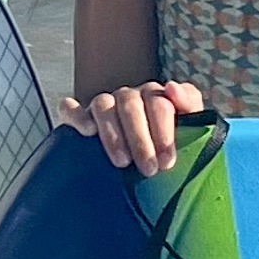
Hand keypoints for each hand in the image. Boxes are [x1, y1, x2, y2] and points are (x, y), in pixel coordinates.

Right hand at [62, 78, 202, 176]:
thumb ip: (189, 104)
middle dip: (141, 139)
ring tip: (122, 163)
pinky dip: (75, 116)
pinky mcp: (78, 116)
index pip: (159, 103)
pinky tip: (87, 132)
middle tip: (149, 170)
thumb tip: (170, 86)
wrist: (143, 172)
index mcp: (155, 97)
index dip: (164, 131)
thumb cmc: (168, 152)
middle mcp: (129, 97)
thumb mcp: (189, 129)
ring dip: (113, 134)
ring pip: (103, 104)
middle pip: (131, 105)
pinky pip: (69, 108)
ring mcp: (103, 105)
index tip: (167, 162)